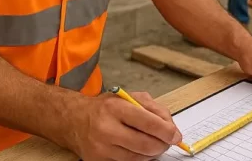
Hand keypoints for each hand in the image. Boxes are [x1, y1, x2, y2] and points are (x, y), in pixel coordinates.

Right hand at [67, 92, 181, 160]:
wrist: (75, 120)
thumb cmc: (106, 107)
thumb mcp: (130, 97)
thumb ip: (154, 109)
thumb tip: (171, 127)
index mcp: (116, 108)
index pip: (149, 123)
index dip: (167, 131)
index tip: (176, 135)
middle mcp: (107, 128)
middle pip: (146, 144)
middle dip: (162, 145)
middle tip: (167, 141)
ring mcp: (101, 147)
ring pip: (139, 158)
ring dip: (151, 153)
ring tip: (152, 143)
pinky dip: (138, 157)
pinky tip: (137, 148)